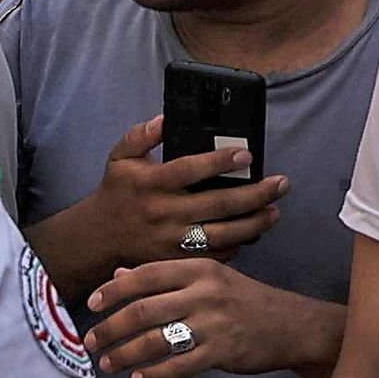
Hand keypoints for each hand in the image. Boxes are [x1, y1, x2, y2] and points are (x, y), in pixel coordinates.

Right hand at [59, 117, 287, 274]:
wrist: (97, 236)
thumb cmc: (116, 191)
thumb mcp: (120, 157)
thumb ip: (141, 135)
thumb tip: (167, 119)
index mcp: (150, 183)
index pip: (189, 170)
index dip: (220, 162)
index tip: (247, 156)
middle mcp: (162, 212)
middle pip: (217, 204)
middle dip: (255, 194)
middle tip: (281, 183)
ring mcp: (169, 239)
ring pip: (221, 234)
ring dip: (254, 223)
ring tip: (275, 211)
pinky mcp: (174, 258)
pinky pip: (212, 255)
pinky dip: (236, 245)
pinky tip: (250, 233)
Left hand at [83, 257, 331, 377]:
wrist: (293, 325)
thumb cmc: (243, 300)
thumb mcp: (208, 278)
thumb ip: (164, 277)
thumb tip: (118, 275)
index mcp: (199, 269)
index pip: (145, 276)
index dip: (112, 291)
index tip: (90, 305)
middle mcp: (205, 293)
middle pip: (143, 311)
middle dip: (110, 329)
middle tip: (91, 342)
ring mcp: (215, 323)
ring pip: (156, 341)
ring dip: (125, 355)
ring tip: (108, 364)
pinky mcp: (223, 352)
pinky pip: (179, 366)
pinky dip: (154, 375)